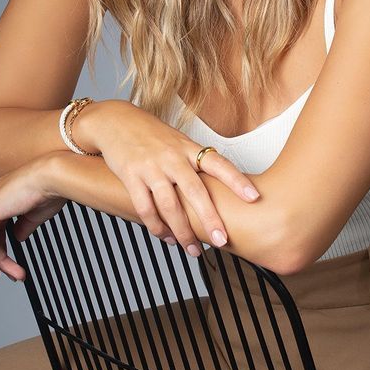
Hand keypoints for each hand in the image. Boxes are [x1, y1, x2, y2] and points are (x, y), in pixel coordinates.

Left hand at [0, 156, 66, 282]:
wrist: (53, 177)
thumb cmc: (51, 189)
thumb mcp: (35, 214)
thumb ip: (23, 226)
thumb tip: (18, 238)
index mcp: (4, 195)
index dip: (4, 247)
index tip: (15, 265)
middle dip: (2, 259)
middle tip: (16, 275)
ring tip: (15, 275)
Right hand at [78, 100, 260, 256]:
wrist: (115, 120)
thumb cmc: (151, 133)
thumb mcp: (177, 141)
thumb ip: (194, 162)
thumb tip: (218, 187)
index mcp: (188, 147)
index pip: (218, 163)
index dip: (237, 180)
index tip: (254, 197)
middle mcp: (172, 157)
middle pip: (195, 191)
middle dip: (210, 218)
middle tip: (222, 240)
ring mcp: (151, 166)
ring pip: (170, 205)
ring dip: (182, 231)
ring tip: (192, 249)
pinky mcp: (131, 176)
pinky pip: (145, 208)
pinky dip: (157, 227)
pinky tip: (165, 237)